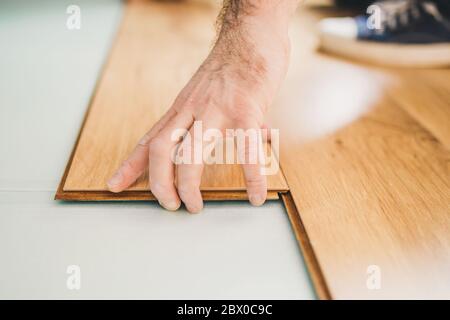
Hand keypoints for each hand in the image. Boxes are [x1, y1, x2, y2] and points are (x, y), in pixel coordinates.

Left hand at [107, 2, 292, 212]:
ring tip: (195, 207)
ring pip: (192, 154)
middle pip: (163, 150)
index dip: (130, 165)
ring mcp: (217, 109)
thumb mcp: (203, 92)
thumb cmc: (230, 66)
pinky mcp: (245, 109)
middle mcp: (192, 109)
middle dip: (159, 183)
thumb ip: (205, 120)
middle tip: (169, 205)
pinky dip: (251, 178)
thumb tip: (211, 143)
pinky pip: (246, 150)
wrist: (251, 35)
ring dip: (189, 186)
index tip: (115, 185)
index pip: (151, 140)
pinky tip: (255, 195)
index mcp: (182, 108)